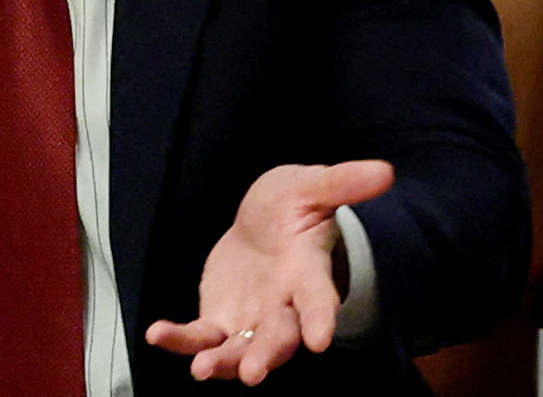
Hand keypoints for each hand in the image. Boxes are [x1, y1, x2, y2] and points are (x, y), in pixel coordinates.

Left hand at [146, 160, 393, 385]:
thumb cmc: (292, 205)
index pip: (319, 299)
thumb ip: (342, 183)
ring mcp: (251, 318)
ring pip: (240, 349)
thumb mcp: (310, 186)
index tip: (321, 340)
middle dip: (266, 355)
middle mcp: (283, 305)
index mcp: (308, 273)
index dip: (320, 318)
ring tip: (202, 369)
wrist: (262, 221)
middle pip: (278, 338)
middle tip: (254, 373)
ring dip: (223, 362)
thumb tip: (385, 171)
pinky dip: (181, 339)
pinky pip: (201, 336)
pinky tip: (157, 334)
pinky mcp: (220, 318)